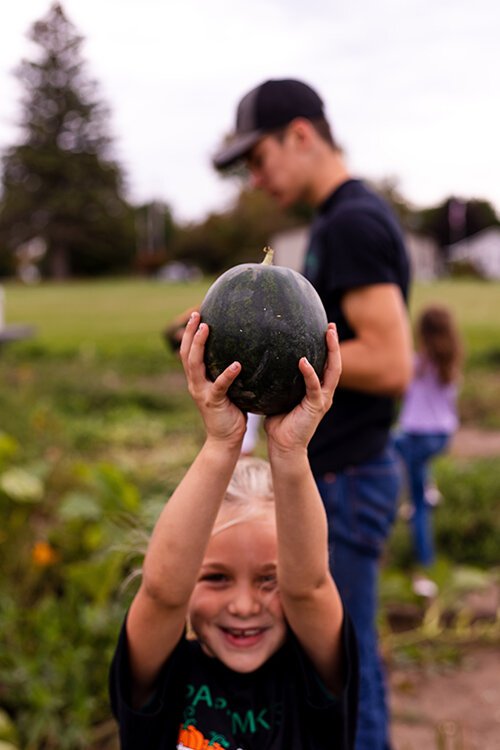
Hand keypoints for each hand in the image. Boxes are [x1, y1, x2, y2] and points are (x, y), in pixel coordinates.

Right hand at [180, 312, 246, 444]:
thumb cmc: (232, 412)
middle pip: (187, 353)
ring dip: (199, 345)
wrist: (225, 440)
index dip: (190, 334)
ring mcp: (201, 392)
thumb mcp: (230, 389)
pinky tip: (237, 364)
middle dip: (190, 333)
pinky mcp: (212, 402)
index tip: (197, 315)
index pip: (189, 352)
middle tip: (197, 315)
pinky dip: (227, 374)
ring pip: (195, 365)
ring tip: (206, 328)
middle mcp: (195, 383)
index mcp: (198, 379)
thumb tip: (249, 353)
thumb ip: (233, 373)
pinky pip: (219, 386)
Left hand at [265, 324, 340, 454]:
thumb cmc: (279, 424)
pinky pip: (314, 387)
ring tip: (327, 334)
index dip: (327, 347)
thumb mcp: (279, 397)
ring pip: (332, 372)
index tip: (324, 328)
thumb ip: (277, 383)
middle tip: (330, 325)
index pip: (326, 364)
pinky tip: (303, 361)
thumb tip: (262, 364)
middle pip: (335, 364)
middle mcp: (324, 393)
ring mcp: (322, 400)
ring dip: (331, 352)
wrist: (284, 447)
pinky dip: (310, 373)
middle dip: (334, 344)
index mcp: (317, 391)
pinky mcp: (316, 407)